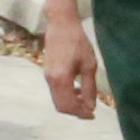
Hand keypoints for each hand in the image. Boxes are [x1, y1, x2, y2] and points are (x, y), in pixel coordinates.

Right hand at [39, 1, 103, 121]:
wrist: (61, 25)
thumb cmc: (78, 42)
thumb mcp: (89, 65)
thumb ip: (89, 88)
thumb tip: (90, 106)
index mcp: (61, 79)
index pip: (69, 105)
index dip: (81, 113)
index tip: (93, 115)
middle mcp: (51, 80)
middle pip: (60, 106)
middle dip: (75, 111)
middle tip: (90, 111)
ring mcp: (47, 77)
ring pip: (57, 100)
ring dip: (71, 104)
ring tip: (85, 100)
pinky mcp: (47, 73)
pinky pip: (55, 92)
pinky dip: (66, 96)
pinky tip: (76, 89)